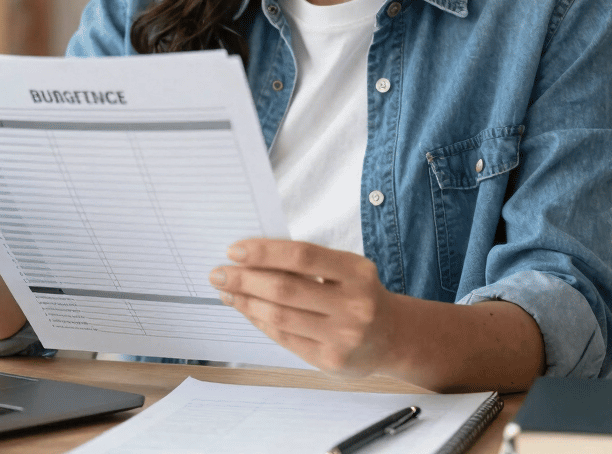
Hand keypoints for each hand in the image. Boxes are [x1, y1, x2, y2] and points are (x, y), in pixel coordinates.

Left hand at [209, 239, 397, 376]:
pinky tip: (246, 310)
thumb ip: (307, 262)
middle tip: (219, 273)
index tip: (234, 250)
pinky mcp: (330, 361)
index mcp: (356, 271)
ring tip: (227, 292)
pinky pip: (284, 338)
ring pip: (281, 316)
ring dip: (246, 302)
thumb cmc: (359, 293)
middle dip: (245, 279)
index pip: (302, 256)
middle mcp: (354, 304)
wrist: (392, 337)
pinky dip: (260, 322)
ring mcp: (343, 336)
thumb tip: (251, 256)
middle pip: (286, 288)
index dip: (264, 252)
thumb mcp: (346, 269)